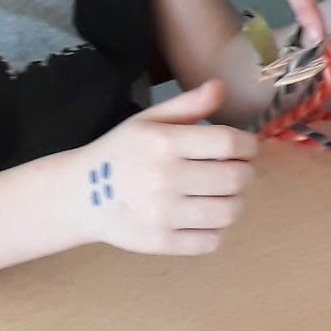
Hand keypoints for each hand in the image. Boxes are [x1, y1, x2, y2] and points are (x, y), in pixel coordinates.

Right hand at [86, 80, 256, 255]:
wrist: (82, 195)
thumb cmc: (122, 152)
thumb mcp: (148, 120)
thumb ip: (187, 104)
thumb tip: (220, 87)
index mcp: (164, 143)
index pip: (228, 143)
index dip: (248, 145)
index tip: (246, 148)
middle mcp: (165, 178)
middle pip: (235, 178)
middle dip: (245, 173)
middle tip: (237, 170)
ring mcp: (163, 214)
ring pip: (228, 212)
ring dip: (234, 201)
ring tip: (222, 194)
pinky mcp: (161, 243)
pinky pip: (211, 241)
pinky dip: (218, 229)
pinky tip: (206, 216)